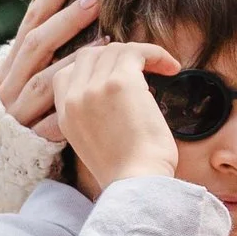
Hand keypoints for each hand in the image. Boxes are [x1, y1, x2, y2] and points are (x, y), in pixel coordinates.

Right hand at [0, 0, 107, 140]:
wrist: (14, 168)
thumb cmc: (34, 116)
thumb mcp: (35, 79)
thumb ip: (50, 51)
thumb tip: (79, 10)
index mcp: (10, 64)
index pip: (32, 19)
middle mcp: (9, 84)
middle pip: (38, 43)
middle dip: (69, 17)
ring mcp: (18, 111)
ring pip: (44, 79)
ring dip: (75, 58)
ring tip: (108, 41)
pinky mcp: (31, 139)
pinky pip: (52, 121)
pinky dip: (71, 107)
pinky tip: (96, 96)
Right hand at [49, 41, 179, 186]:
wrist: (137, 184)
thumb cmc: (130, 172)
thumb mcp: (97, 145)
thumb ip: (95, 118)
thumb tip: (119, 99)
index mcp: (64, 114)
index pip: (67, 72)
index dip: (94, 66)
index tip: (118, 71)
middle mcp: (74, 98)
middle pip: (90, 55)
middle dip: (117, 56)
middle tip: (143, 68)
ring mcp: (94, 88)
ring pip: (113, 51)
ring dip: (141, 55)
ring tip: (164, 69)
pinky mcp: (120, 83)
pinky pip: (136, 52)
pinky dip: (156, 54)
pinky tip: (172, 68)